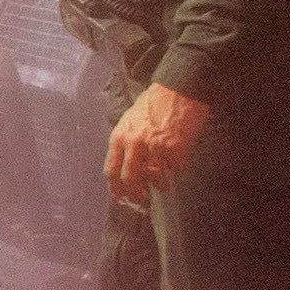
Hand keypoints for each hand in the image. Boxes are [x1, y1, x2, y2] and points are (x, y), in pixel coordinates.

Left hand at [103, 82, 212, 199]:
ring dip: (159, 185)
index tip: (121, 197)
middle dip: (136, 194)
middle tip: (142, 199)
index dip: (116, 188)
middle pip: (130, 179)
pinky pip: (175, 169)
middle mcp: (134, 144)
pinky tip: (177, 163)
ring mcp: (154, 147)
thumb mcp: (129, 121)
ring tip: (163, 184)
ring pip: (154, 179)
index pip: (111, 170)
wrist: (178, 90)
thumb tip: (125, 167)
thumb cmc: (154, 104)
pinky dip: (176, 170)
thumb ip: (125, 143)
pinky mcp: (175, 148)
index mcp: (119, 137)